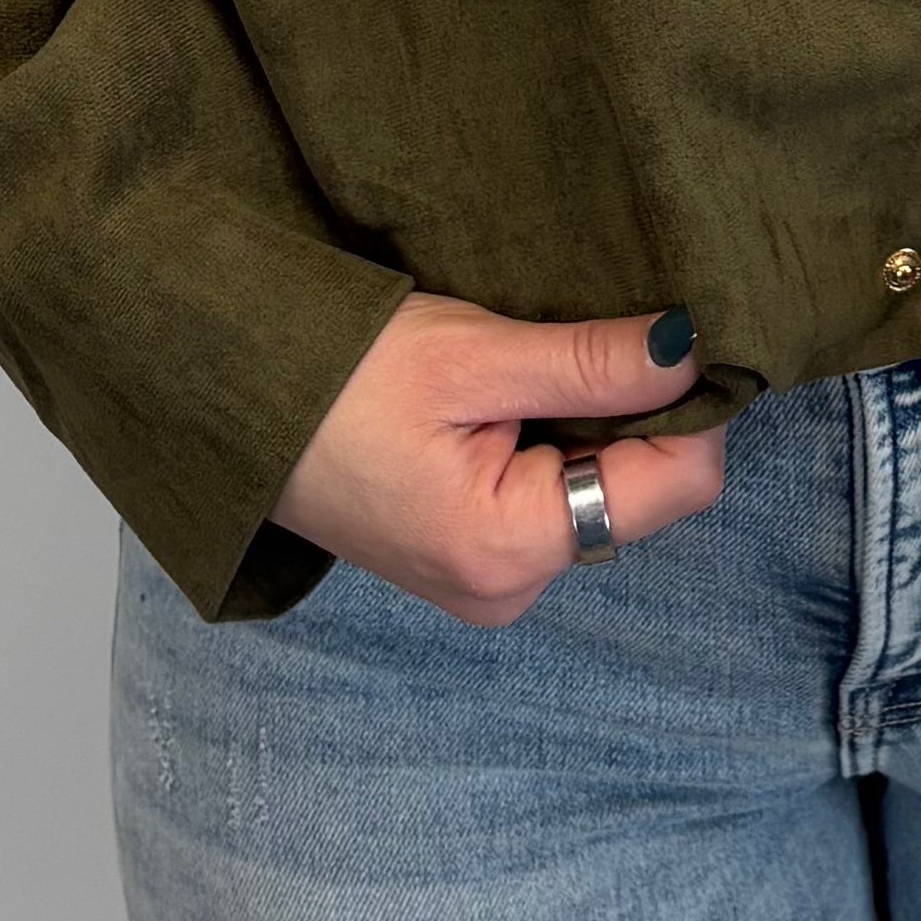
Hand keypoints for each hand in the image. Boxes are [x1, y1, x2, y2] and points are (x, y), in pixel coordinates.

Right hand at [268, 294, 721, 621]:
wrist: (226, 401)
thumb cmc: (334, 378)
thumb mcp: (471, 356)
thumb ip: (590, 364)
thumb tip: (694, 352)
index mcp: (510, 551)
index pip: (676, 483)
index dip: (691, 402)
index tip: (666, 332)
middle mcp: (509, 588)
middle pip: (643, 490)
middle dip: (631, 411)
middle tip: (576, 339)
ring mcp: (488, 579)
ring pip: (600, 488)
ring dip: (588, 421)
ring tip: (520, 370)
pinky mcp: (470, 556)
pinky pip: (553, 495)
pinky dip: (550, 439)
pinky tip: (503, 399)